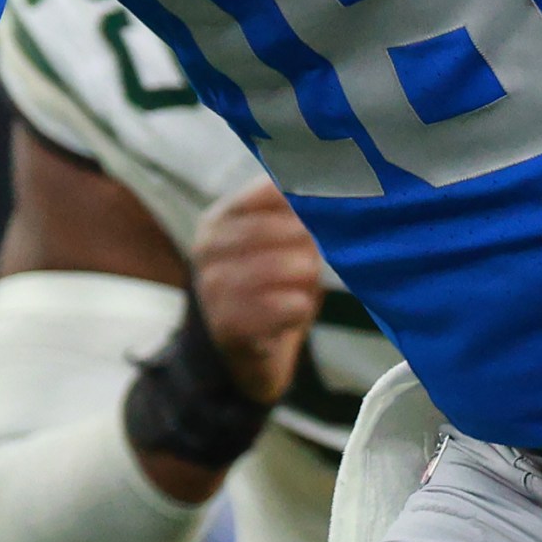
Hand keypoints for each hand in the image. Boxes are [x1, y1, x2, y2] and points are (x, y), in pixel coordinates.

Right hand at [189, 182, 324, 404]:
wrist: (243, 348)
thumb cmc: (269, 285)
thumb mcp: (278, 244)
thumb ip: (296, 217)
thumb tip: (335, 192)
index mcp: (218, 220)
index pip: (259, 194)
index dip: (298, 195)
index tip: (329, 200)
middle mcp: (206, 250)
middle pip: (261, 230)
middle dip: (301, 237)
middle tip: (323, 246)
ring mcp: (211, 288)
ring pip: (268, 268)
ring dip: (301, 273)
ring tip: (311, 277)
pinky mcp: (225, 325)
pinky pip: (271, 309)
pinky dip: (295, 307)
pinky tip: (300, 307)